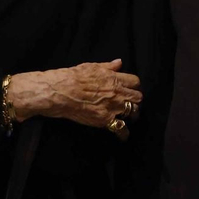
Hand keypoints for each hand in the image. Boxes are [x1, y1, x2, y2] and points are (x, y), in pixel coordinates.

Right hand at [9, 59, 142, 130]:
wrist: (60, 92)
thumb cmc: (71, 77)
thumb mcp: (91, 66)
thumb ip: (108, 66)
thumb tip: (119, 63)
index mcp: (113, 78)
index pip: (135, 82)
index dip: (134, 86)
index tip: (131, 89)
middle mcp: (117, 93)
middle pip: (138, 97)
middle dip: (136, 100)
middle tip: (131, 104)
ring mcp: (112, 107)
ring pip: (133, 112)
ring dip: (132, 115)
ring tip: (128, 118)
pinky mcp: (105, 120)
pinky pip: (121, 128)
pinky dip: (123, 133)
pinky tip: (123, 135)